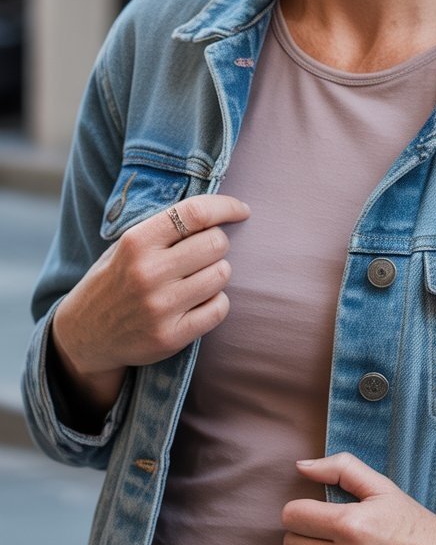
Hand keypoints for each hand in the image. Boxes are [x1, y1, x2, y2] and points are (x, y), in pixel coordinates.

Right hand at [50, 194, 249, 413]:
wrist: (85, 334)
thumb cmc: (116, 279)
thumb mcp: (127, 245)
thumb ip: (165, 227)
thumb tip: (218, 210)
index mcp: (136, 242)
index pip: (196, 212)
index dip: (226, 207)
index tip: (241, 210)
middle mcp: (147, 273)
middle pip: (216, 243)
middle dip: (218, 244)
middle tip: (205, 252)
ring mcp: (159, 307)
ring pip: (222, 274)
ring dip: (217, 272)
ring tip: (198, 277)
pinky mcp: (170, 337)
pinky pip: (219, 308)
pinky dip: (217, 302)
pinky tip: (199, 301)